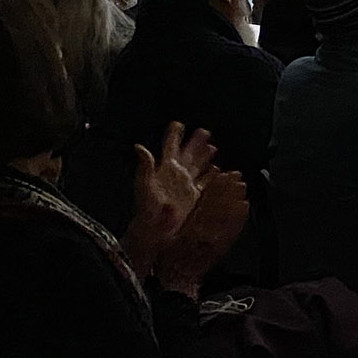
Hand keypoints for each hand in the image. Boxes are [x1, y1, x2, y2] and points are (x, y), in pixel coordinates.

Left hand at [122, 123, 215, 274]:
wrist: (155, 234)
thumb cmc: (146, 211)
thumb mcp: (144, 186)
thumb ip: (145, 166)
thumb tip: (139, 148)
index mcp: (164, 170)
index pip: (170, 148)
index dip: (174, 136)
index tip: (178, 124)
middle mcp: (176, 176)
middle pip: (188, 154)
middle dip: (195, 142)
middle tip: (204, 131)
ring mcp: (185, 187)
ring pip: (198, 167)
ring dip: (205, 156)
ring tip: (213, 147)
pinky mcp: (194, 198)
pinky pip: (206, 184)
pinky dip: (213, 176)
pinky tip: (218, 172)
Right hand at [155, 170, 249, 298]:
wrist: (177, 285)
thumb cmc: (165, 262)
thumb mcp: (157, 242)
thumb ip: (161, 224)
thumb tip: (168, 207)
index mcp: (190, 233)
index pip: (205, 207)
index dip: (214, 190)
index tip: (220, 176)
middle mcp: (206, 237)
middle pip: (220, 209)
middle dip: (228, 191)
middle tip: (235, 175)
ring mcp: (217, 243)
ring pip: (229, 218)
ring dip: (236, 201)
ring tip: (242, 185)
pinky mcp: (222, 249)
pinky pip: (233, 231)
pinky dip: (240, 218)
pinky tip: (245, 207)